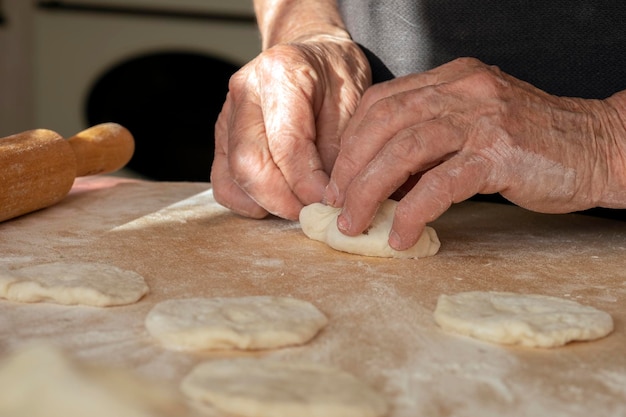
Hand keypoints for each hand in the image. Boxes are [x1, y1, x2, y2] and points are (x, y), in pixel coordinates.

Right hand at [211, 35, 370, 219]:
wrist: (313, 55)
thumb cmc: (336, 76)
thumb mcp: (354, 101)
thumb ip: (339, 147)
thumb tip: (325, 196)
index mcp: (280, 73)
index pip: (286, 145)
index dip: (307, 184)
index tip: (330, 203)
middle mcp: (244, 91)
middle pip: (248, 164)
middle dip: (283, 201)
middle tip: (314, 213)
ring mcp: (226, 115)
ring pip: (232, 177)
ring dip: (267, 203)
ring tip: (300, 206)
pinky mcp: (222, 137)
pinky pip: (223, 182)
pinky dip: (248, 201)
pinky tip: (277, 199)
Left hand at [325, 57, 625, 249]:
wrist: (598, 147)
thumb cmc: (532, 144)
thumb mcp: (473, 129)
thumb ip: (429, 146)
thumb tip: (379, 184)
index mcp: (451, 79)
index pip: (381, 102)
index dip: (351, 142)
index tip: (338, 177)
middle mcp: (462, 90)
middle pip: (383, 123)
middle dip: (350, 168)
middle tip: (337, 204)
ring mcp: (481, 118)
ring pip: (403, 150)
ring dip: (369, 190)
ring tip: (355, 222)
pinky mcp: (499, 153)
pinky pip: (439, 184)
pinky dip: (412, 212)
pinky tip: (400, 235)